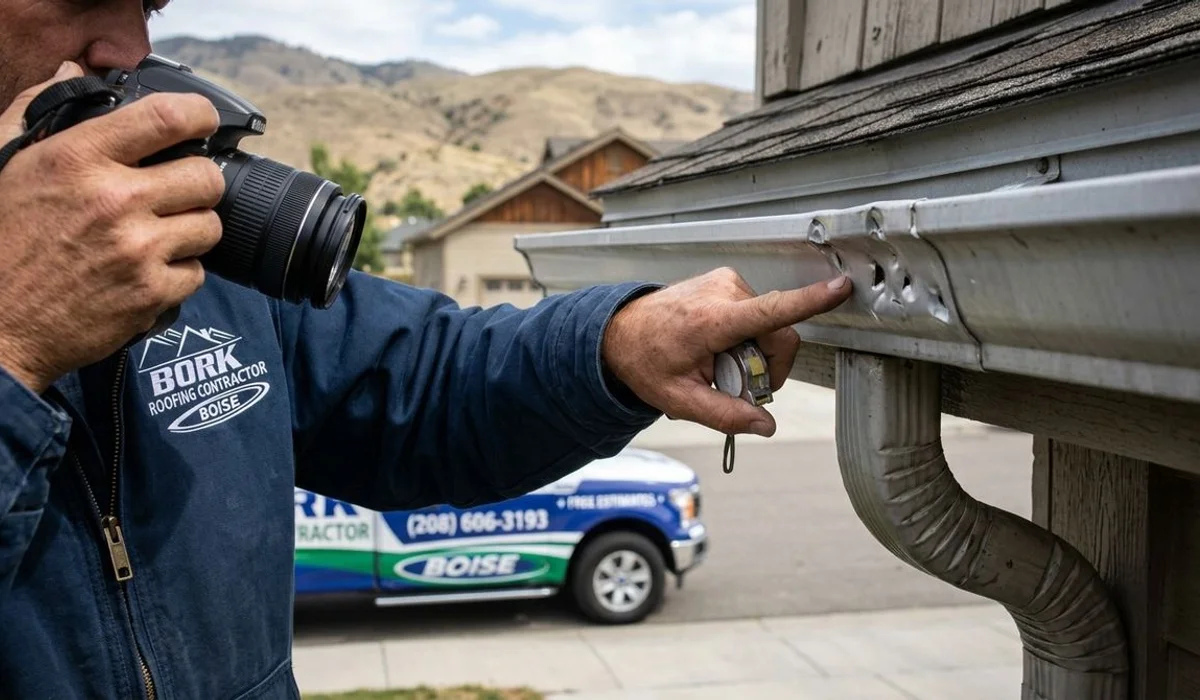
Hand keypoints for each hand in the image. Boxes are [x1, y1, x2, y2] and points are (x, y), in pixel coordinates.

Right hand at [0, 61, 225, 392]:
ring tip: (158, 234)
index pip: (166, 118)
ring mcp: (137, 250)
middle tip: (178, 191)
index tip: (205, 121)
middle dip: (198, 182)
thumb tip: (76, 72)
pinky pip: (198, 273)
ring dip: (191, 230)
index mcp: (77, 159)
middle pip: (206, 176)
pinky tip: (146, 272)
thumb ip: (38, 109)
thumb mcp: (5, 163)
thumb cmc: (0, 242)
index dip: (199, 115)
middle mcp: (114, 200)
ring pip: (210, 226)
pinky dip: (179, 274)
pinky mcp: (151, 293)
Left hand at [602, 267, 852, 436]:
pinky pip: (757, 314)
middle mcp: (723, 293)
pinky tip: (717, 346)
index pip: (771, 311)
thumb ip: (725, 415)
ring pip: (769, 327)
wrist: (620, 331)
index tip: (840, 288)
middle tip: (731, 381)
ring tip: (716, 361)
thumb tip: (765, 425)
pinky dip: (745, 336)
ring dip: (753, 351)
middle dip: (765, 366)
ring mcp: (726, 282)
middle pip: (777, 335)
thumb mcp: (680, 400)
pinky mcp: (728, 280)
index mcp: (711, 320)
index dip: (810, 301)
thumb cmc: (646, 361)